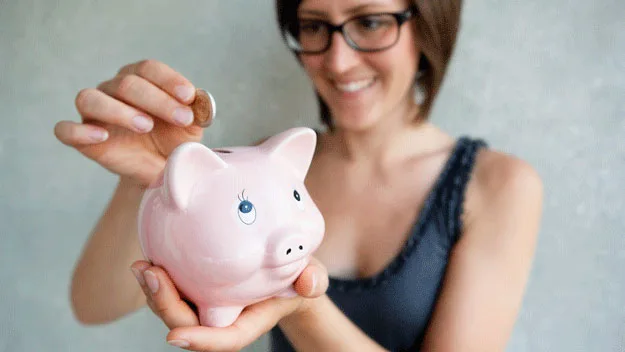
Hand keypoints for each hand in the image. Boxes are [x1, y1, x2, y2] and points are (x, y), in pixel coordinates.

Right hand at [54, 59, 204, 186]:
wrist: (163, 171)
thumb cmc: (176, 140)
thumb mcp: (192, 126)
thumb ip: (197, 110)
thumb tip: (199, 100)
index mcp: (141, 79)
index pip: (148, 69)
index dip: (168, 80)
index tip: (188, 96)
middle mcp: (114, 90)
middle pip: (127, 83)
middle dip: (157, 100)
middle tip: (181, 119)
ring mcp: (95, 113)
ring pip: (90, 98)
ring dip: (119, 110)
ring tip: (145, 125)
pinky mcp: (83, 138)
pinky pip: (65, 130)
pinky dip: (79, 130)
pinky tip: (101, 135)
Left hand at [130, 258, 328, 351]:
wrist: (285, 270)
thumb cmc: (297, 275)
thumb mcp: (311, 275)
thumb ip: (313, 280)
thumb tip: (309, 282)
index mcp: (247, 322)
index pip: (224, 339)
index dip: (200, 342)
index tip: (175, 337)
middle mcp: (222, 317)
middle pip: (187, 323)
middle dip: (165, 304)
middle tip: (150, 274)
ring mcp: (206, 304)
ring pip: (174, 308)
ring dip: (153, 291)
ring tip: (141, 265)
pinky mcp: (197, 289)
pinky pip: (173, 289)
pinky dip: (158, 277)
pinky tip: (148, 255)